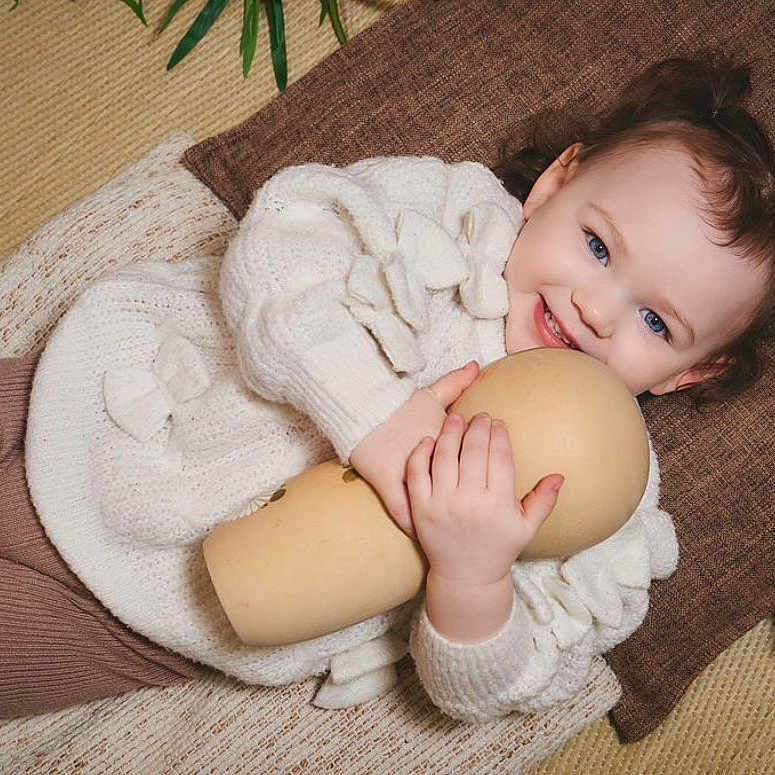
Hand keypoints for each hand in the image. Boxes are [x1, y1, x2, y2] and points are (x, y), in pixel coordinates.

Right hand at [349, 361, 479, 537]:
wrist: (364, 407)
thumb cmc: (399, 403)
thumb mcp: (431, 392)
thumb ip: (456, 382)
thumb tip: (476, 365)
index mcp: (447, 445)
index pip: (473, 470)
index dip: (486, 486)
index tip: (496, 499)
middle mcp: (433, 464)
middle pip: (457, 491)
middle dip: (468, 508)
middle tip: (477, 521)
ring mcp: (410, 475)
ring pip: (431, 505)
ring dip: (442, 519)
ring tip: (454, 533)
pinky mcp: (388, 484)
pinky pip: (403, 511)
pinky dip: (412, 525)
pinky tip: (422, 538)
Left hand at [406, 411, 563, 586]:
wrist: (465, 577)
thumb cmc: (498, 549)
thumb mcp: (526, 528)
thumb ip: (543, 500)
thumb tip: (559, 475)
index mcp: (498, 504)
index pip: (499, 457)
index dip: (499, 435)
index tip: (499, 423)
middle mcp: (470, 502)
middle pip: (473, 451)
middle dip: (478, 427)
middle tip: (480, 416)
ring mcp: (442, 504)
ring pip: (445, 456)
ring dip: (451, 432)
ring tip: (456, 417)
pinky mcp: (420, 508)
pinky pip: (417, 473)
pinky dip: (421, 453)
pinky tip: (429, 440)